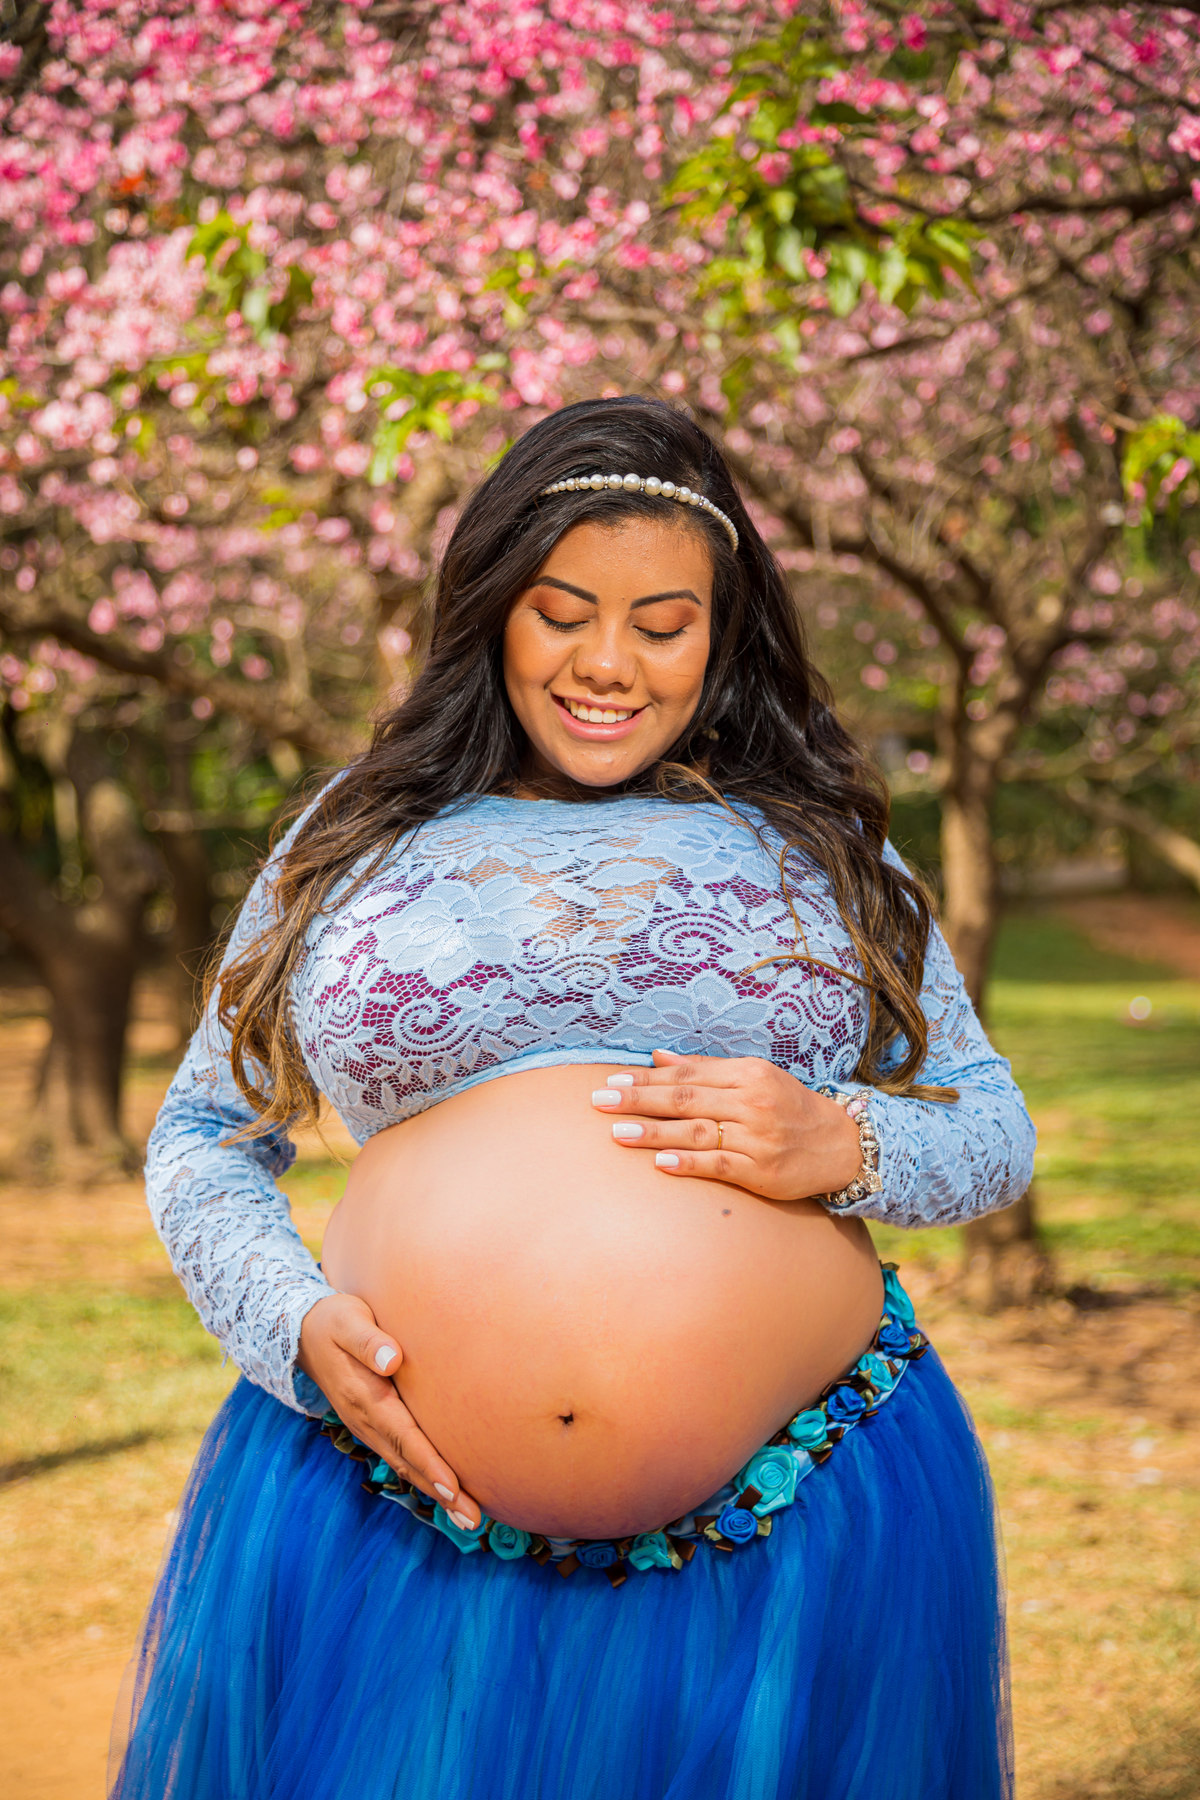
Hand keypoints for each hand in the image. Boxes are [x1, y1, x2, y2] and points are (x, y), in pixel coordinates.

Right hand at [297, 1292, 481, 1529]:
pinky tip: (445, 1490)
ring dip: (436, 1492)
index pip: (404, 1437)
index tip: (453, 1488)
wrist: (302, 1333)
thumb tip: (392, 1359)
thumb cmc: (335, 1320)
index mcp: (365, 1398)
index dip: (429, 1463)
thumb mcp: (349, 1322)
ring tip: (468, 1518)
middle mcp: (367, 1421)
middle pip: (409, 1463)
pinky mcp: (373, 1425)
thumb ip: (369, 1341)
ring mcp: (368, 1427)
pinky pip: (401, 1456)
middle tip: (474, 1522)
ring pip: (406, 1465)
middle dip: (442, 1493)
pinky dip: (424, 1476)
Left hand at [591, 1049, 863, 1202]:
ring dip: (654, 1132)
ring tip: (617, 1133)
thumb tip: (658, 1057)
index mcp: (746, 1074)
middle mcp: (751, 1102)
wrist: (839, 1145)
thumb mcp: (753, 1077)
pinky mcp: (762, 1171)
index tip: (611, 1079)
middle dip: (638, 1099)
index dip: (646, 1078)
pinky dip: (688, 1163)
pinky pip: (719, 1165)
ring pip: (696, 1132)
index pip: (686, 1075)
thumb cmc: (789, 1107)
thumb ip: (705, 1069)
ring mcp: (756, 1137)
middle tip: (599, 1100)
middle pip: (685, 1100)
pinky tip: (659, 1163)